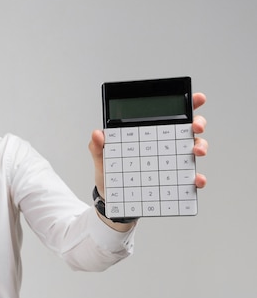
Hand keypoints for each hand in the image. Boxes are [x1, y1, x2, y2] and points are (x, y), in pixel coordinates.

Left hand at [89, 92, 208, 198]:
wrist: (111, 198)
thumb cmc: (110, 174)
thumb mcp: (102, 158)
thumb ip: (97, 146)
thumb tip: (97, 134)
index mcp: (150, 134)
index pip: (171, 114)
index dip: (188, 104)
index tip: (197, 98)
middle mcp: (166, 145)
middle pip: (189, 128)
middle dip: (198, 123)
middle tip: (195, 126)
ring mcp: (172, 162)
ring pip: (195, 148)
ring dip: (201, 147)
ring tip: (196, 151)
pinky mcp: (175, 181)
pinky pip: (191, 178)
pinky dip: (197, 178)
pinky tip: (196, 180)